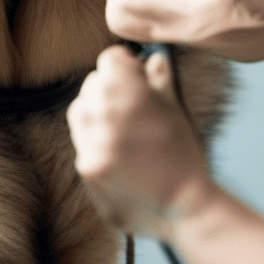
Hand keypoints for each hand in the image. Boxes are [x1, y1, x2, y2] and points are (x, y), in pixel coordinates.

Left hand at [67, 44, 215, 238]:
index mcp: (128, 89)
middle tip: (130, 105)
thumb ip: (159, 80)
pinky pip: (81, 141)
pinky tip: (116, 151)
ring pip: (80, 111)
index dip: (124, 64)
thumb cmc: (183, 153)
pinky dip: (94, 141)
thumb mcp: (175, 110)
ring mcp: (92, 139)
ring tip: (120, 129)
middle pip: (92, 84)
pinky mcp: (87, 165)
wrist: (183, 205)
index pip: (110, 59)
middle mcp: (105, 109)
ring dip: (95, 113)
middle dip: (109, 89)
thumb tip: (153, 58)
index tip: (134, 74)